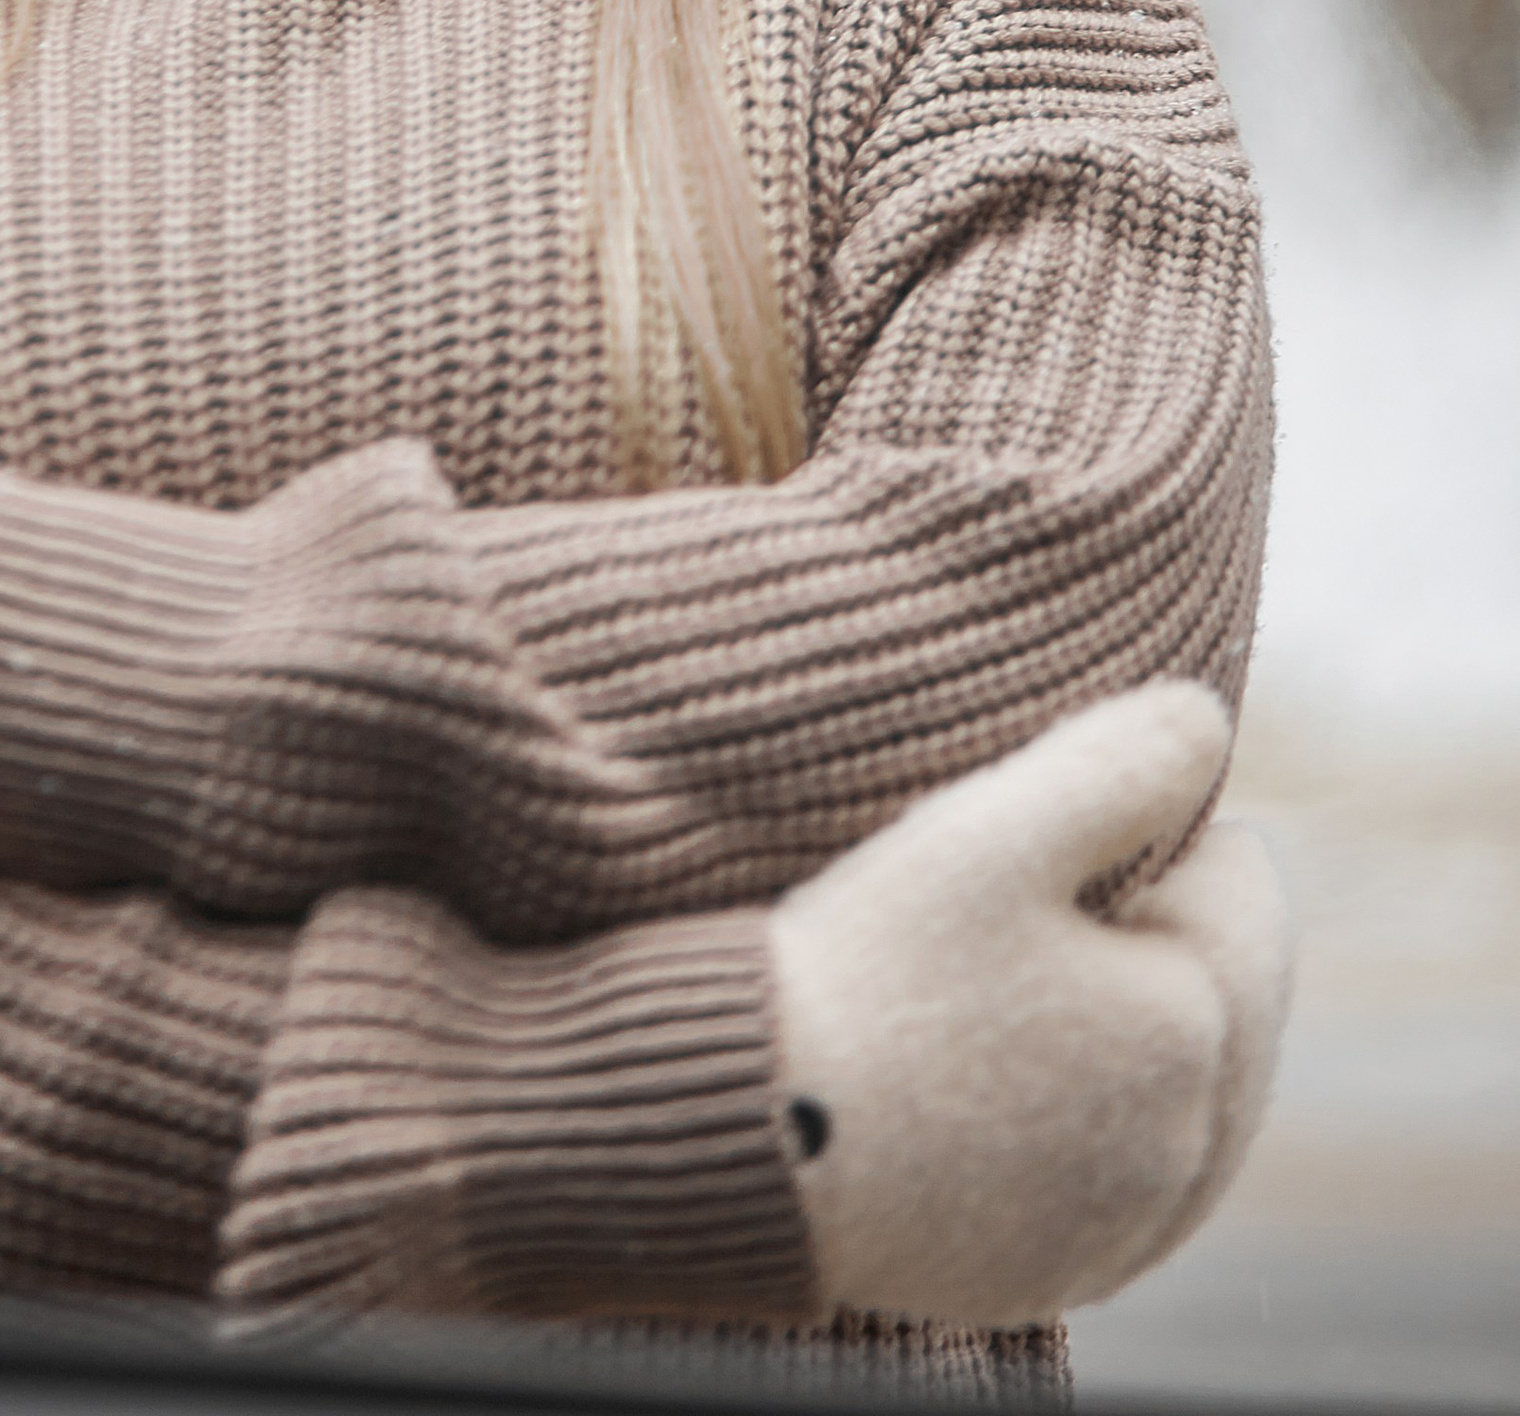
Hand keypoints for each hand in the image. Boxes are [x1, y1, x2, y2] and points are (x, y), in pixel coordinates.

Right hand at [769, 681, 1289, 1326]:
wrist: (750, 1134)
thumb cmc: (869, 965)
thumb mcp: (992, 828)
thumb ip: (1123, 757)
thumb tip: (1208, 720)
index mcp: (1199, 1028)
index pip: (1248, 886)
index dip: (1152, 831)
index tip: (1045, 831)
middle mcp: (1191, 1152)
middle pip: (1222, 997)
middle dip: (1148, 937)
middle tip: (1015, 903)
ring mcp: (1126, 1231)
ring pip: (1176, 1095)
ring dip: (1121, 1033)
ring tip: (998, 985)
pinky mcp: (1056, 1278)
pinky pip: (1111, 1180)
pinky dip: (1078, 1124)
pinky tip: (993, 1082)